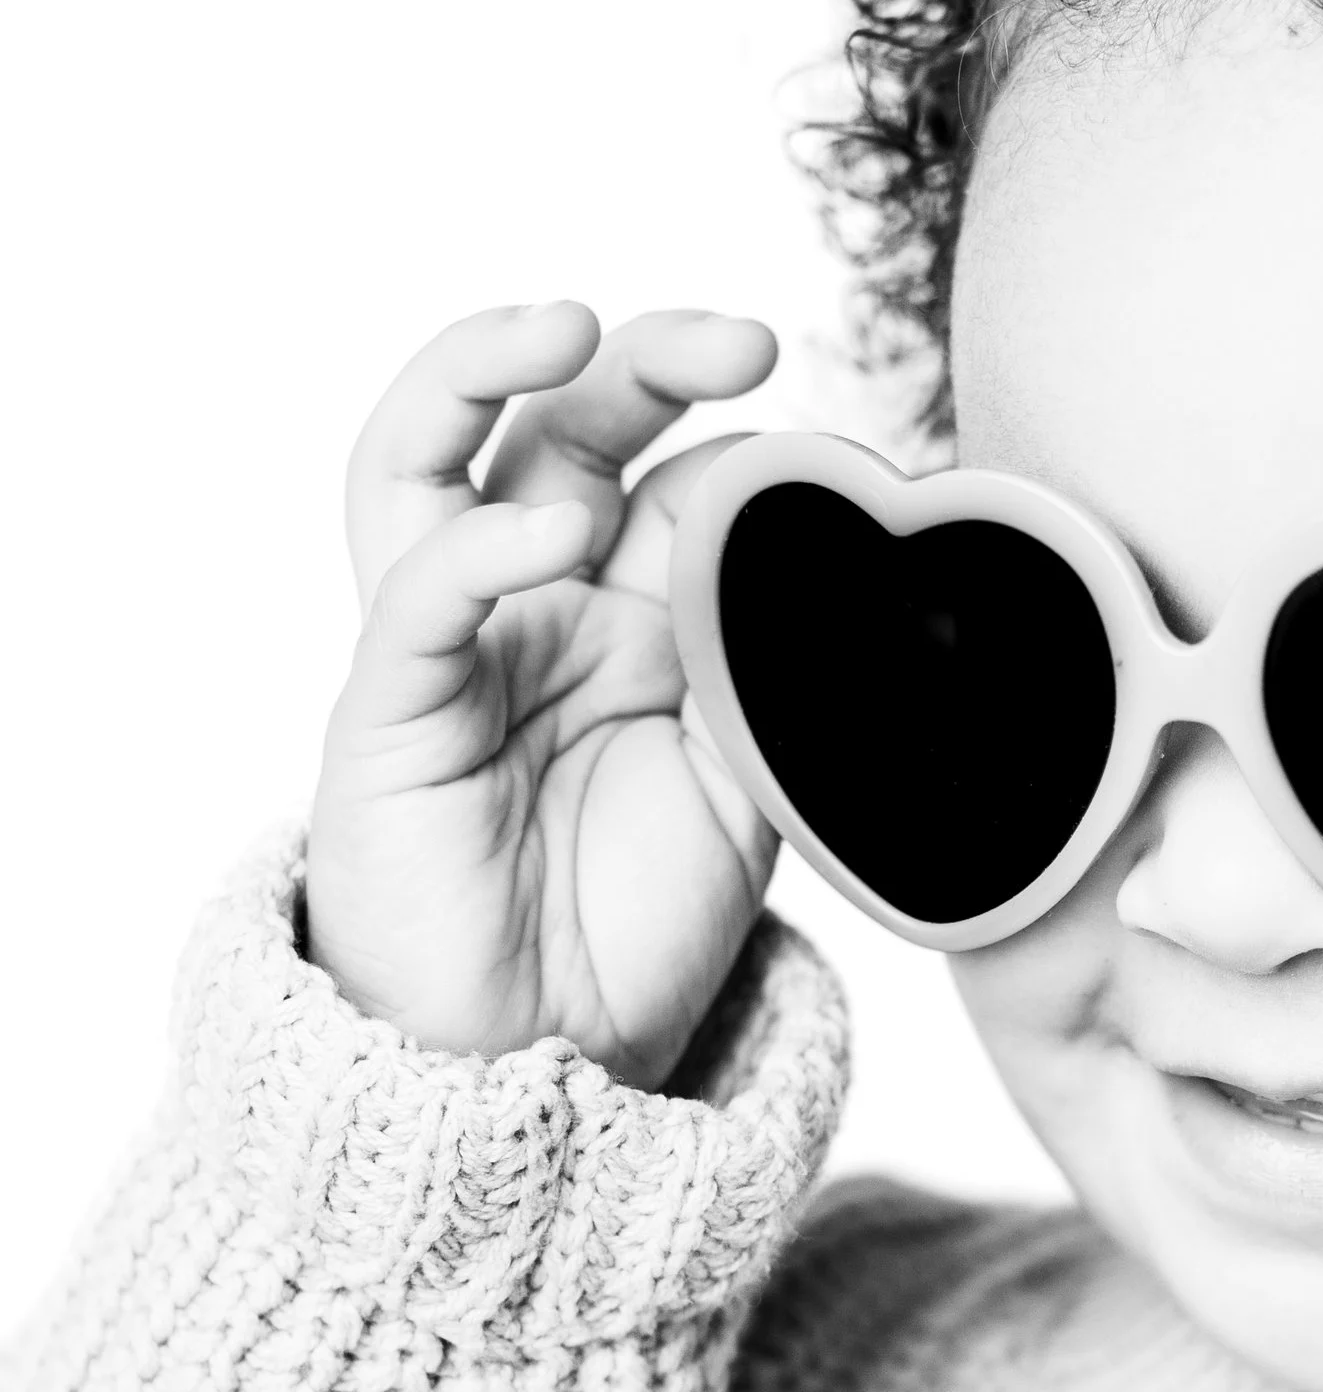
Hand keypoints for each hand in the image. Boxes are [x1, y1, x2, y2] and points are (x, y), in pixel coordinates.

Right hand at [307, 301, 782, 1087]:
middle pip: (563, 427)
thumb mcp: (750, 780)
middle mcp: (534, 605)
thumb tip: (866, 564)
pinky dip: (473, 547)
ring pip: (424, 461)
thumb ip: (782, 669)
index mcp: (630, 613)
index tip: (849, 470)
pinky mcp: (386, 716)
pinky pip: (415, 605)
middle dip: (643, 356)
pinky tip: (546, 530)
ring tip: (563, 324)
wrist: (542, 1066)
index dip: (757, 452)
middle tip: (740, 337)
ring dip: (483, 371)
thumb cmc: (630, 925)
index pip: (680, 476)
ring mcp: (453, 649)